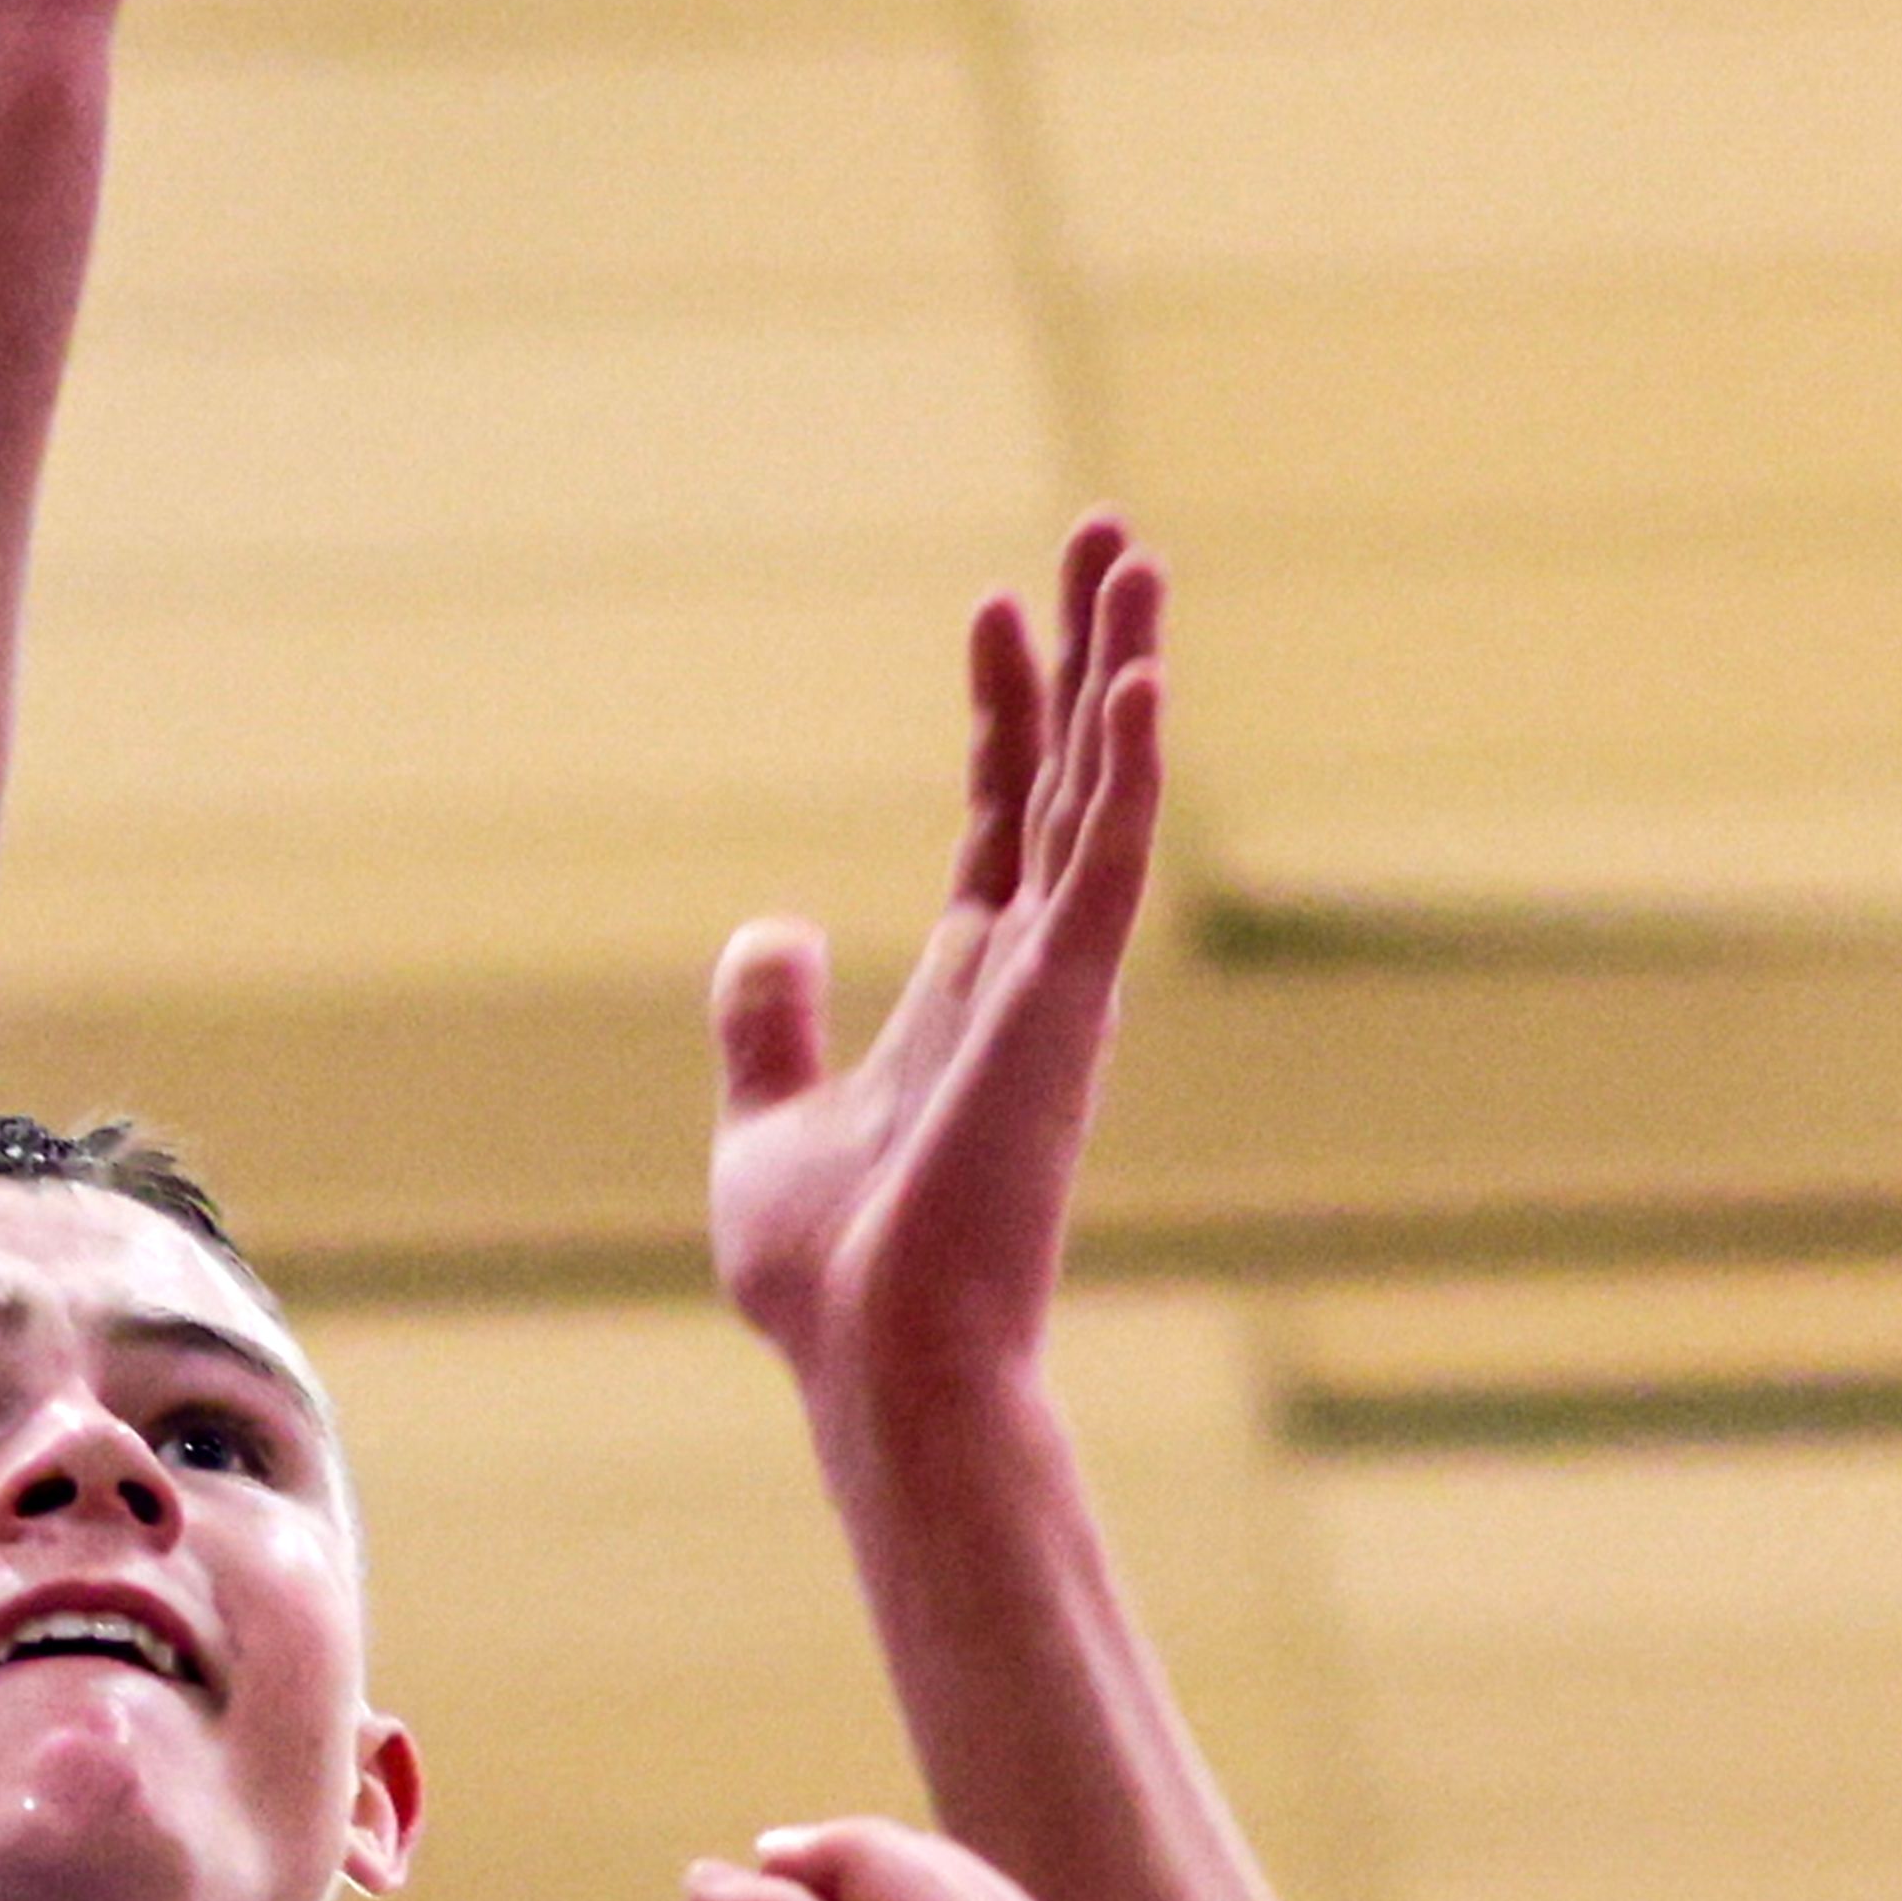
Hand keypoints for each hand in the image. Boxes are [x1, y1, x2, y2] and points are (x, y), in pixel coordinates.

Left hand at [707, 526, 1163, 1480]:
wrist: (874, 1361)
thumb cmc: (831, 1282)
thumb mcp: (766, 1124)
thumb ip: (768, 1020)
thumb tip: (772, 925)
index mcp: (973, 995)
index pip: (1002, 821)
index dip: (1004, 715)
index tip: (997, 611)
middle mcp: (1032, 978)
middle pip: (1074, 780)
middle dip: (1091, 656)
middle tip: (1109, 539)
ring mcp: (1057, 989)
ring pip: (1103, 796)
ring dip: (1123, 674)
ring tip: (1133, 557)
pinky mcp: (1065, 1008)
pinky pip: (1108, 865)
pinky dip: (1126, 772)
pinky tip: (1135, 681)